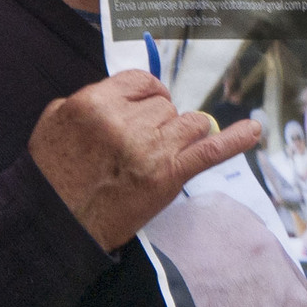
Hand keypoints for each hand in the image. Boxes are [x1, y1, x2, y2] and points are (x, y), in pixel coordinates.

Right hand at [29, 72, 259, 250]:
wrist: (56, 224)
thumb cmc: (52, 172)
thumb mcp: (56, 119)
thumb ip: (92, 97)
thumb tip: (127, 92)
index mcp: (98, 103)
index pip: (143, 81)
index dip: (147, 95)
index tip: (144, 108)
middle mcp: (127, 122)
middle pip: (166, 104)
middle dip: (157, 121)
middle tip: (137, 147)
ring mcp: (151, 150)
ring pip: (189, 121)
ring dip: (180, 134)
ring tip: (160, 154)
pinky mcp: (168, 177)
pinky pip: (210, 151)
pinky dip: (234, 140)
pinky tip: (253, 130)